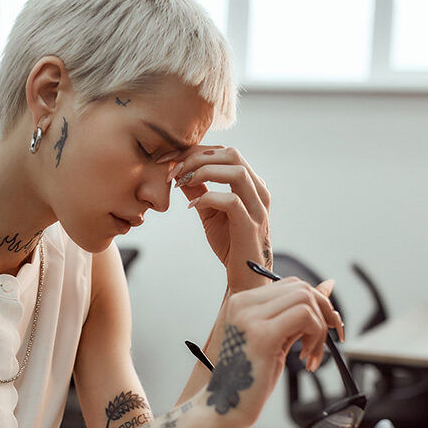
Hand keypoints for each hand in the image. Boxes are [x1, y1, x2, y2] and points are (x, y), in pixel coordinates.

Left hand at [163, 146, 271, 291]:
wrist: (245, 277)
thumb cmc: (229, 243)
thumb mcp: (209, 212)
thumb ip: (198, 190)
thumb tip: (177, 171)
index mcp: (251, 183)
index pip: (225, 153)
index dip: (195, 151)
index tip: (169, 160)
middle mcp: (258, 190)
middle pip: (232, 154)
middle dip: (197, 157)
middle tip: (172, 171)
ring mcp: (257, 207)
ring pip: (236, 171)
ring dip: (203, 171)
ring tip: (181, 182)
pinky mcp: (250, 225)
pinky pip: (231, 201)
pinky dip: (208, 198)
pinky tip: (192, 206)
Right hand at [203, 277, 342, 426]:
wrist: (226, 406)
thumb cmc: (250, 377)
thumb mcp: (277, 337)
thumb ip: (298, 313)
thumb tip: (327, 286)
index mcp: (242, 301)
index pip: (292, 284)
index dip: (317, 302)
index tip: (328, 326)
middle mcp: (243, 303)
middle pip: (301, 288)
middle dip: (324, 312)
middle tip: (326, 340)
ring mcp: (251, 317)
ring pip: (306, 300)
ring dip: (319, 329)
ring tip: (310, 354)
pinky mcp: (263, 334)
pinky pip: (305, 317)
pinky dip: (316, 336)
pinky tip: (306, 358)